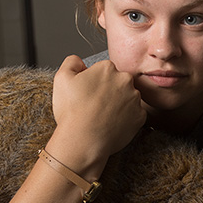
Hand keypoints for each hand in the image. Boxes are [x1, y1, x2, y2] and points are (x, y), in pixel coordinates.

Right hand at [49, 55, 145, 172]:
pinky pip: (134, 115)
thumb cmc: (71, 111)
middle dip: (109, 91)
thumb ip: (72, 61)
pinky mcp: (140, 116)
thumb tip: (80, 61)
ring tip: (102, 116)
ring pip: (127, 98)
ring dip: (118, 104)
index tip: (88, 94)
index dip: (94, 82)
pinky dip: (125, 119)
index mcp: (107, 68)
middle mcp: (125, 80)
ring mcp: (135, 99)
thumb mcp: (62, 77)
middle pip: (118, 82)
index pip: (103, 71)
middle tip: (95, 106)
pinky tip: (112, 124)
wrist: (83, 141)